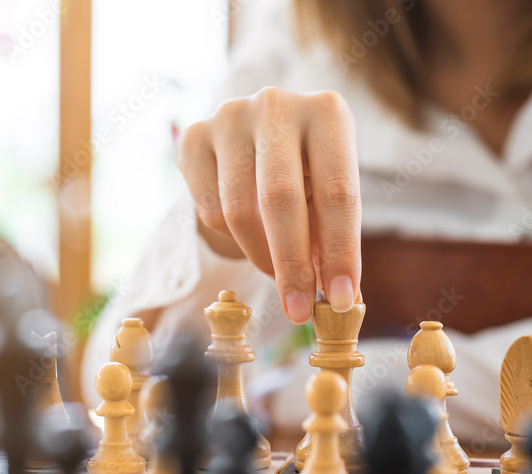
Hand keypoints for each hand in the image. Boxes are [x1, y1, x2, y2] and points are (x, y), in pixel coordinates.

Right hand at [178, 87, 360, 322]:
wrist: (257, 132)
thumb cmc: (307, 170)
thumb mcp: (329, 193)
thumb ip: (331, 237)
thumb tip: (337, 299)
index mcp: (327, 112)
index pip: (338, 194)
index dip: (339, 253)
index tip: (339, 301)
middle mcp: (277, 105)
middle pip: (280, 200)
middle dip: (291, 265)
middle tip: (298, 309)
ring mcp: (229, 116)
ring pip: (238, 210)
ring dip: (260, 256)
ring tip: (276, 272)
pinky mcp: (192, 137)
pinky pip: (207, 209)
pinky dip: (230, 238)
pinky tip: (248, 236)